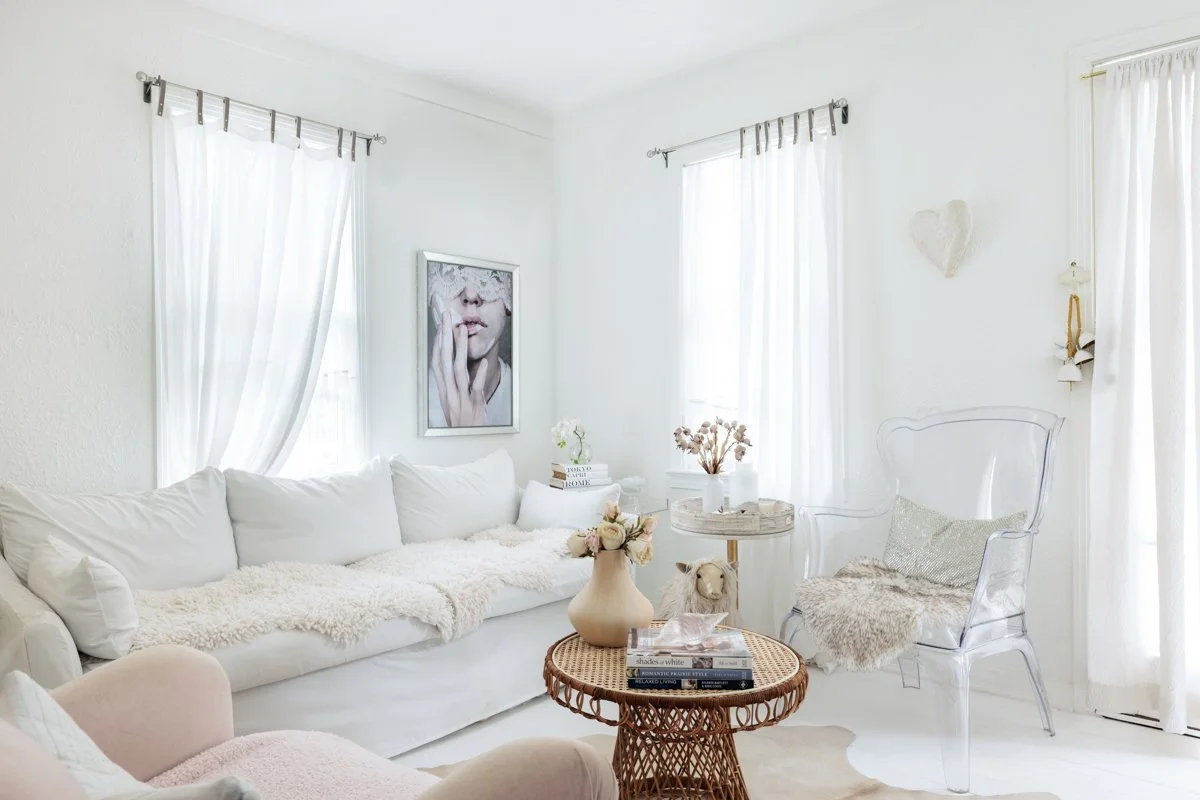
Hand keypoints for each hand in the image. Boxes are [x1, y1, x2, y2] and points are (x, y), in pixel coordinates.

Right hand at [431, 310, 488, 426]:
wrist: (467, 441)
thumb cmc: (462, 422)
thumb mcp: (453, 401)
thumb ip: (455, 382)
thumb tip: (455, 361)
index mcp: (444, 391)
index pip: (437, 362)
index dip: (437, 343)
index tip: (440, 325)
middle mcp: (450, 393)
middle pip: (444, 361)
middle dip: (444, 338)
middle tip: (446, 317)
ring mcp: (461, 399)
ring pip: (458, 371)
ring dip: (460, 350)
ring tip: (462, 331)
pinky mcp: (474, 407)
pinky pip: (476, 389)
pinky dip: (479, 376)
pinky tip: (484, 363)